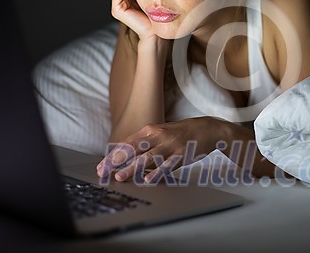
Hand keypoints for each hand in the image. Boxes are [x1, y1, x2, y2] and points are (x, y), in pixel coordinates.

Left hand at [97, 117, 229, 182]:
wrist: (207, 129)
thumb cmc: (182, 133)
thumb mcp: (161, 133)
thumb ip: (145, 144)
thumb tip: (127, 157)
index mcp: (150, 130)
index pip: (127, 143)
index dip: (113, 155)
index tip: (102, 166)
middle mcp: (158, 136)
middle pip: (133, 149)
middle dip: (116, 161)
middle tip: (103, 172)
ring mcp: (170, 145)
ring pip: (148, 158)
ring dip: (132, 168)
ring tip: (120, 177)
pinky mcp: (181, 154)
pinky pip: (167, 165)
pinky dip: (157, 172)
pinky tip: (148, 180)